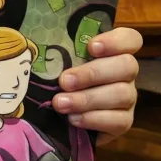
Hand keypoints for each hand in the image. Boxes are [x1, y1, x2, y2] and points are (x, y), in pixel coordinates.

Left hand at [53, 27, 141, 145]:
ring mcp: (127, 98)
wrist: (61, 117)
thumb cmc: (57, 80)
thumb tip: (31, 42)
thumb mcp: (57, 63)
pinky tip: (73, 118)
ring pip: (122, 94)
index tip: (91, 46)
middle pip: (127, 66)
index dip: (116, 41)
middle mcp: (125, 73)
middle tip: (64, 81)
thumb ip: (56, 52)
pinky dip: (93, 119)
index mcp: (112, 52)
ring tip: (60, 103)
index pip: (130, 39)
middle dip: (92, 73)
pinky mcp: (123, 121)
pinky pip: (119, 120)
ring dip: (88, 99)